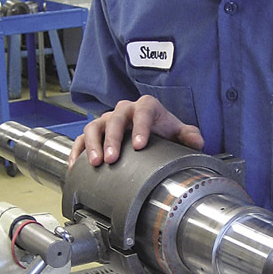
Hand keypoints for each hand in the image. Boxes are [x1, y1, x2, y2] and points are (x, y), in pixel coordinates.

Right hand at [68, 94, 203, 168]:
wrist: (148, 131)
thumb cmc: (161, 129)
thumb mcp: (177, 130)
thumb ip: (189, 135)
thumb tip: (196, 141)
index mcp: (146, 107)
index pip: (142, 112)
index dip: (140, 127)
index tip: (140, 145)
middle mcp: (124, 110)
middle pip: (115, 120)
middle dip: (112, 139)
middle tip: (112, 158)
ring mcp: (107, 120)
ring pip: (94, 127)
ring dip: (93, 145)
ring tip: (96, 163)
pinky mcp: (95, 132)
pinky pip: (81, 139)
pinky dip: (77, 151)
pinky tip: (75, 167)